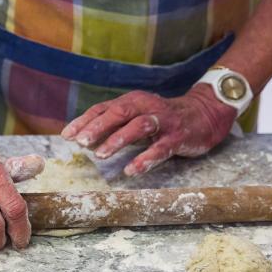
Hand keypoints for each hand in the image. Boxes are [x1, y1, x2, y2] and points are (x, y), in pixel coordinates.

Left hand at [61, 86, 236, 175]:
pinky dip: (145, 159)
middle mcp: (145, 107)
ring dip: (118, 139)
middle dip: (97, 127)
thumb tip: (82, 138)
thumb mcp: (135, 116)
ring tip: (100, 155)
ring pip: (138, 126)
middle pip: (118, 112)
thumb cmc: (161, 118)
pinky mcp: (178, 136)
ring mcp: (163, 121)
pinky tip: (131, 170)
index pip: (103, 108)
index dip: (84, 121)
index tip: (66, 136)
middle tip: (81, 142)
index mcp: (131, 101)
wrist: (205, 113)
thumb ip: (112, 124)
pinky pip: (160, 148)